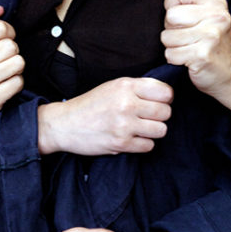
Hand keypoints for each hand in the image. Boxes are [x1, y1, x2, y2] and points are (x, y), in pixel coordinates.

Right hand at [0, 0, 24, 123]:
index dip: (6, 31)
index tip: (2, 38)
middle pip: (11, 46)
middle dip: (11, 50)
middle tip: (2, 56)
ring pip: (18, 63)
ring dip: (15, 66)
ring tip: (3, 68)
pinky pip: (18, 82)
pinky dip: (15, 81)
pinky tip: (4, 82)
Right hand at [38, 77, 170, 155]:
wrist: (64, 124)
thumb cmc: (90, 105)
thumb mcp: (112, 87)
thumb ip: (137, 88)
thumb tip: (165, 95)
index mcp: (126, 86)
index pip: (165, 92)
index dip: (166, 98)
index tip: (158, 102)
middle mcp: (126, 103)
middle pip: (166, 112)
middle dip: (160, 116)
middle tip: (147, 117)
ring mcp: (124, 124)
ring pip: (161, 130)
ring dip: (153, 131)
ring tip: (140, 128)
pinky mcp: (121, 143)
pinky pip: (149, 146)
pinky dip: (142, 144)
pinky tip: (131, 138)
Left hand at [161, 0, 230, 95]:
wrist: (230, 75)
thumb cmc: (213, 43)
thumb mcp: (208, 12)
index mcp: (215, 0)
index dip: (172, 4)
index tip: (183, 16)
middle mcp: (216, 14)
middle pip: (170, 15)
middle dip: (171, 29)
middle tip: (187, 36)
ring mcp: (211, 34)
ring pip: (167, 37)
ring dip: (173, 46)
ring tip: (189, 48)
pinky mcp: (203, 54)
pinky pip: (171, 54)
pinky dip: (175, 60)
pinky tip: (189, 59)